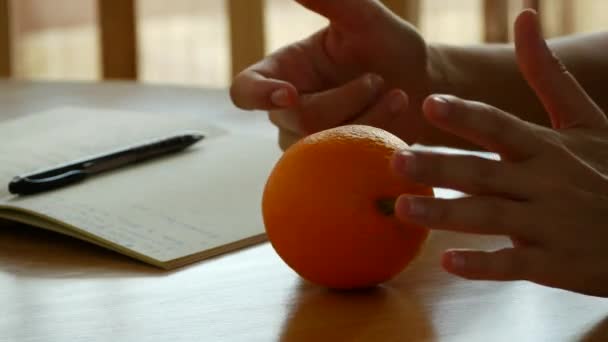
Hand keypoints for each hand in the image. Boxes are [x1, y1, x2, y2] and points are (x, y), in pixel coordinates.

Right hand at [230, 0, 432, 149]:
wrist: (422, 83)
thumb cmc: (388, 46)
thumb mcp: (363, 18)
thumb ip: (331, 2)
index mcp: (283, 71)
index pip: (245, 90)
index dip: (258, 96)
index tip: (288, 95)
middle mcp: (288, 109)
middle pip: (296, 119)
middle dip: (344, 99)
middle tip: (377, 79)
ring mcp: (310, 139)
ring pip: (321, 143)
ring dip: (365, 116)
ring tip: (394, 94)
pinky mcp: (334, 161)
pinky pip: (345, 158)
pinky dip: (376, 131)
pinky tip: (396, 110)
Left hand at [392, 10, 607, 296]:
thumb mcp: (585, 118)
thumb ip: (547, 73)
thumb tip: (523, 15)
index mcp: (547, 147)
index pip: (500, 126)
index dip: (465, 115)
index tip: (428, 103)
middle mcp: (543, 182)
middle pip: (483, 171)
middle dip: (439, 165)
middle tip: (395, 159)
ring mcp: (549, 223)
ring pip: (489, 216)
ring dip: (445, 213)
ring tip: (402, 208)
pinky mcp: (555, 262)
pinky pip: (514, 264)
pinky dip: (482, 264)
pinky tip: (448, 262)